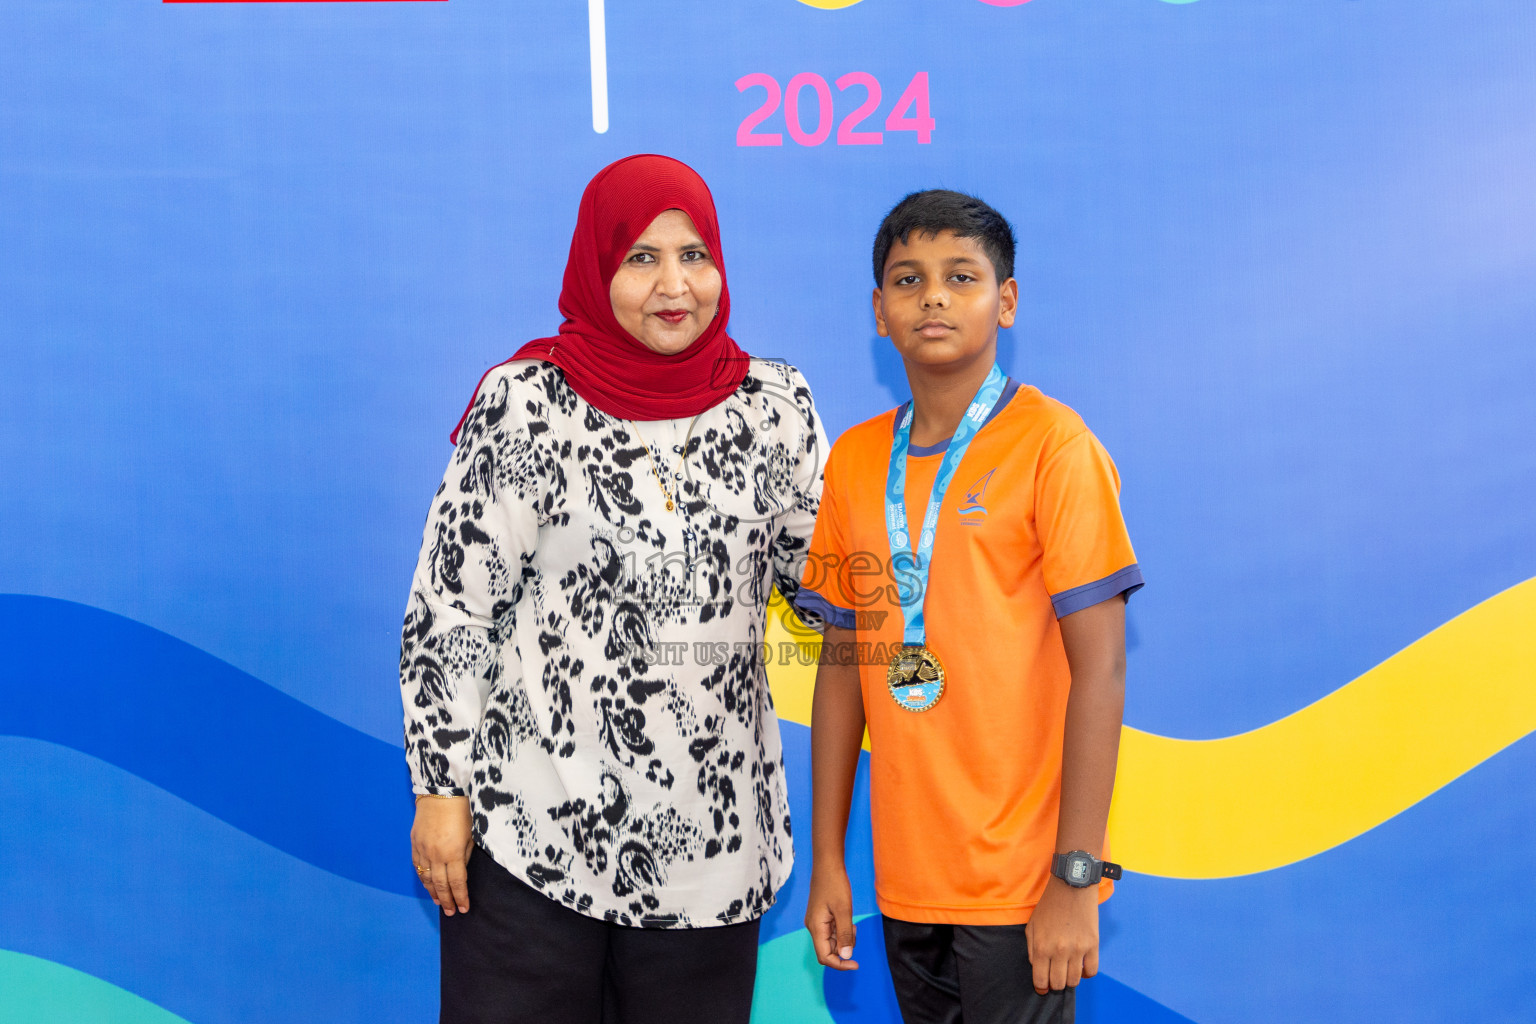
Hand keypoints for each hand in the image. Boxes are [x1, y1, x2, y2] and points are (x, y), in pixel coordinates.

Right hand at [411, 795, 472, 914]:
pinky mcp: (415, 844)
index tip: (463, 908)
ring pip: (427, 878)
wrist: (440, 793)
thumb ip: (466, 855)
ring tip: (439, 902)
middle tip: (450, 912)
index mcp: (454, 853)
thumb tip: (462, 871)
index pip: (457, 882)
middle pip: (441, 884)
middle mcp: (436, 855)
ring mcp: (423, 850)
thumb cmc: (461, 812)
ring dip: (433, 892)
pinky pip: (417, 866)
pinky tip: (427, 885)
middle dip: (447, 900)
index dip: (460, 897)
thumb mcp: (471, 834)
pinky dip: (422, 878)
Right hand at [804, 859, 858, 970]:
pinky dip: (842, 930)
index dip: (840, 964)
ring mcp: (816, 922)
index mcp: (816, 928)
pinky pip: (832, 932)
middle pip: (828, 950)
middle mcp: (813, 928)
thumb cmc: (835, 885)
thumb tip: (846, 956)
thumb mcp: (844, 911)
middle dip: (844, 948)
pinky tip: (847, 918)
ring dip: (844, 938)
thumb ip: (845, 934)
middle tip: (854, 930)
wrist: (827, 866)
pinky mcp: (821, 918)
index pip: (825, 957)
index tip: (856, 964)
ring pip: (831, 941)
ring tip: (852, 922)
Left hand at [1025, 877, 1098, 993]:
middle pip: (1058, 983)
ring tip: (1067, 970)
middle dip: (1055, 984)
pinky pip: (1092, 971)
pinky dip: (1086, 973)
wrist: (1071, 886)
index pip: (1041, 980)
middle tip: (1055, 977)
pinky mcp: (1092, 944)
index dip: (1041, 987)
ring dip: (1070, 979)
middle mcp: (1059, 951)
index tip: (1043, 987)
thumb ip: (1031, 949)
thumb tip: (1037, 968)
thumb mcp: (1032, 925)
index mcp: (1041, 946)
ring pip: (1075, 980)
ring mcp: (1077, 949)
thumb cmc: (1049, 905)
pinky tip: (1081, 966)